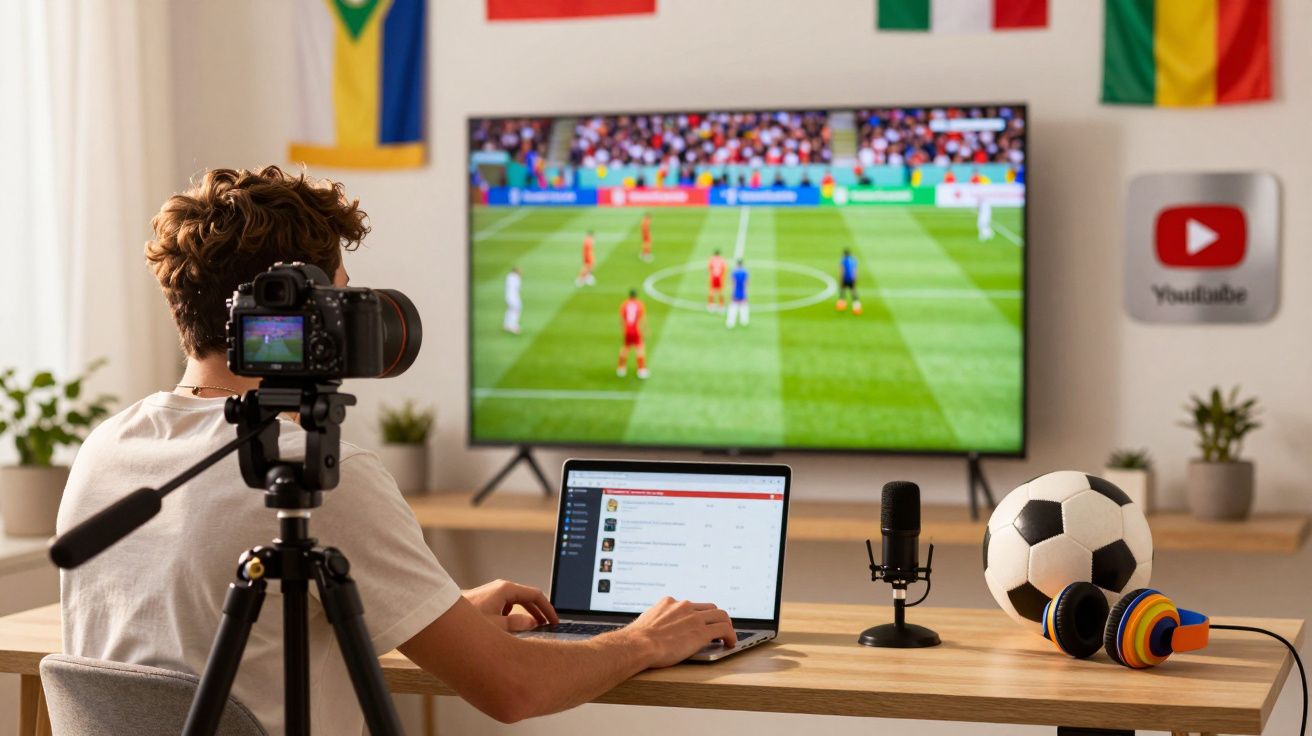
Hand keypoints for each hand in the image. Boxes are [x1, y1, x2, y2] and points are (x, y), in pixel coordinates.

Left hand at [463, 579, 558, 632]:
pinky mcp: (486, 600)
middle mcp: (500, 588)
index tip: (554, 621)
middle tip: (547, 627)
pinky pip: (506, 607)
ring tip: (531, 630)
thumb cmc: (467, 621)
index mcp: (506, 589)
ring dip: (525, 615)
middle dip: (538, 613)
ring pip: (516, 603)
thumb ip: (518, 625)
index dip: (548, 609)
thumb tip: (532, 623)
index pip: (536, 595)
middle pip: (527, 598)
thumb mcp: (497, 626)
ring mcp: (493, 593)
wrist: (441, 616)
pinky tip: (510, 630)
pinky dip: (512, 616)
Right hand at [622, 597, 736, 667]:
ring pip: (720, 615)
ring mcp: (694, 618)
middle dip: (716, 618)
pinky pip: (724, 629)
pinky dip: (731, 635)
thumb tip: (657, 630)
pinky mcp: (702, 631)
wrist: (639, 644)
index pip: (691, 605)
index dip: (700, 615)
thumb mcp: (646, 622)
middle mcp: (684, 606)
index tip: (701, 623)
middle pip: (710, 607)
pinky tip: (730, 643)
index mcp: (669, 603)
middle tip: (719, 629)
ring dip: (726, 626)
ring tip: (728, 637)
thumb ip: (657, 622)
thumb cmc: (638, 640)